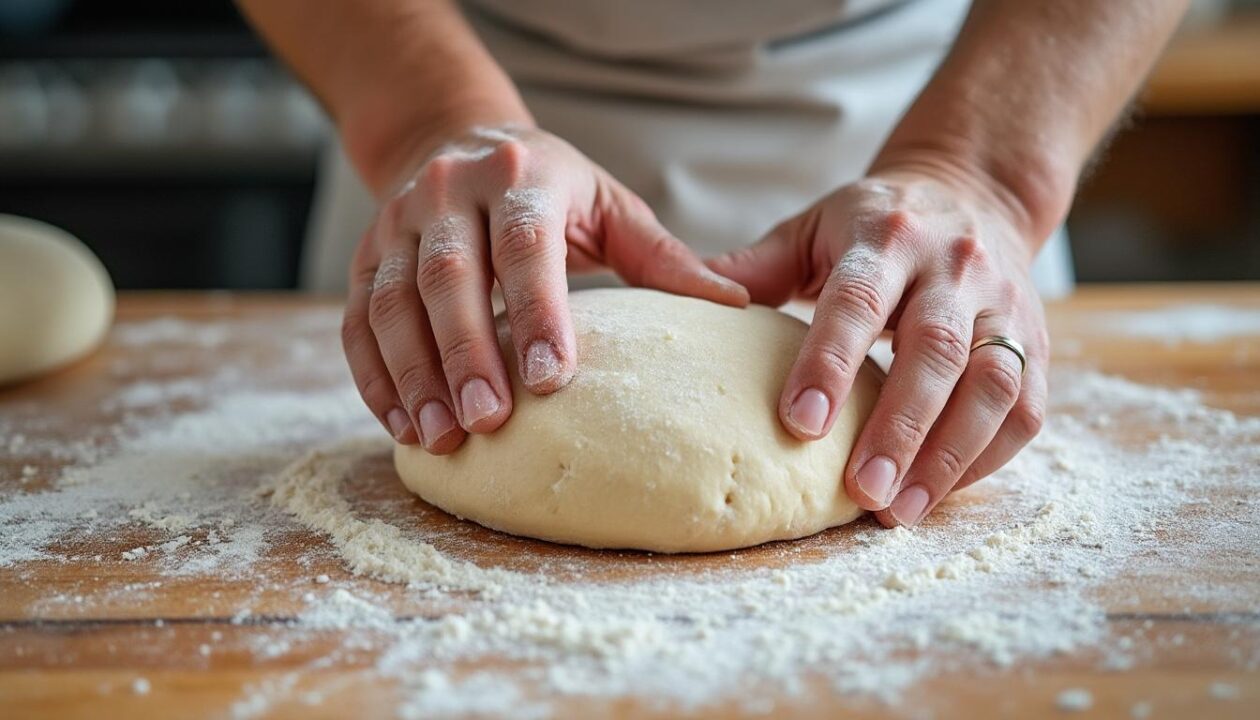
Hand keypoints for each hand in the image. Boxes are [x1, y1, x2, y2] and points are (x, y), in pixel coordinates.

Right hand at [344, 125, 748, 452]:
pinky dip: (375, 378)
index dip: (535, 311)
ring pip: (391, 303)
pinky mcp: (364, 258)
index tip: (550, 379)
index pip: (524, 246)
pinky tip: (401, 426)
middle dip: (466, 353)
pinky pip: (357, 321)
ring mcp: (396, 224)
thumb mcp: (608, 206)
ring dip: (413, 375)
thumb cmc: (550, 189)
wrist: (456, 138)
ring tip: (440, 438)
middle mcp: (448, 193)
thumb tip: (734, 306)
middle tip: (489, 421)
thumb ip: (661, 257)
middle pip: (447, 276)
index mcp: (520, 178)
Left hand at [710, 166, 1048, 527]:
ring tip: (900, 512)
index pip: (857, 301)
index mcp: (886, 237)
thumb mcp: (812, 228)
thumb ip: (752, 267)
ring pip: (992, 383)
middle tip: (858, 493)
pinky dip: (988, 456)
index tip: (799, 424)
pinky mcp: (1037, 339)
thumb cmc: (875, 223)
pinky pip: (1026, 406)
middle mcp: (953, 266)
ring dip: (949, 455)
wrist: (973, 191)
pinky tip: (943, 492)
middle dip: (898, 427)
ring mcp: (1004, 302)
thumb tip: (675, 299)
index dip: (830, 362)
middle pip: (935, 350)